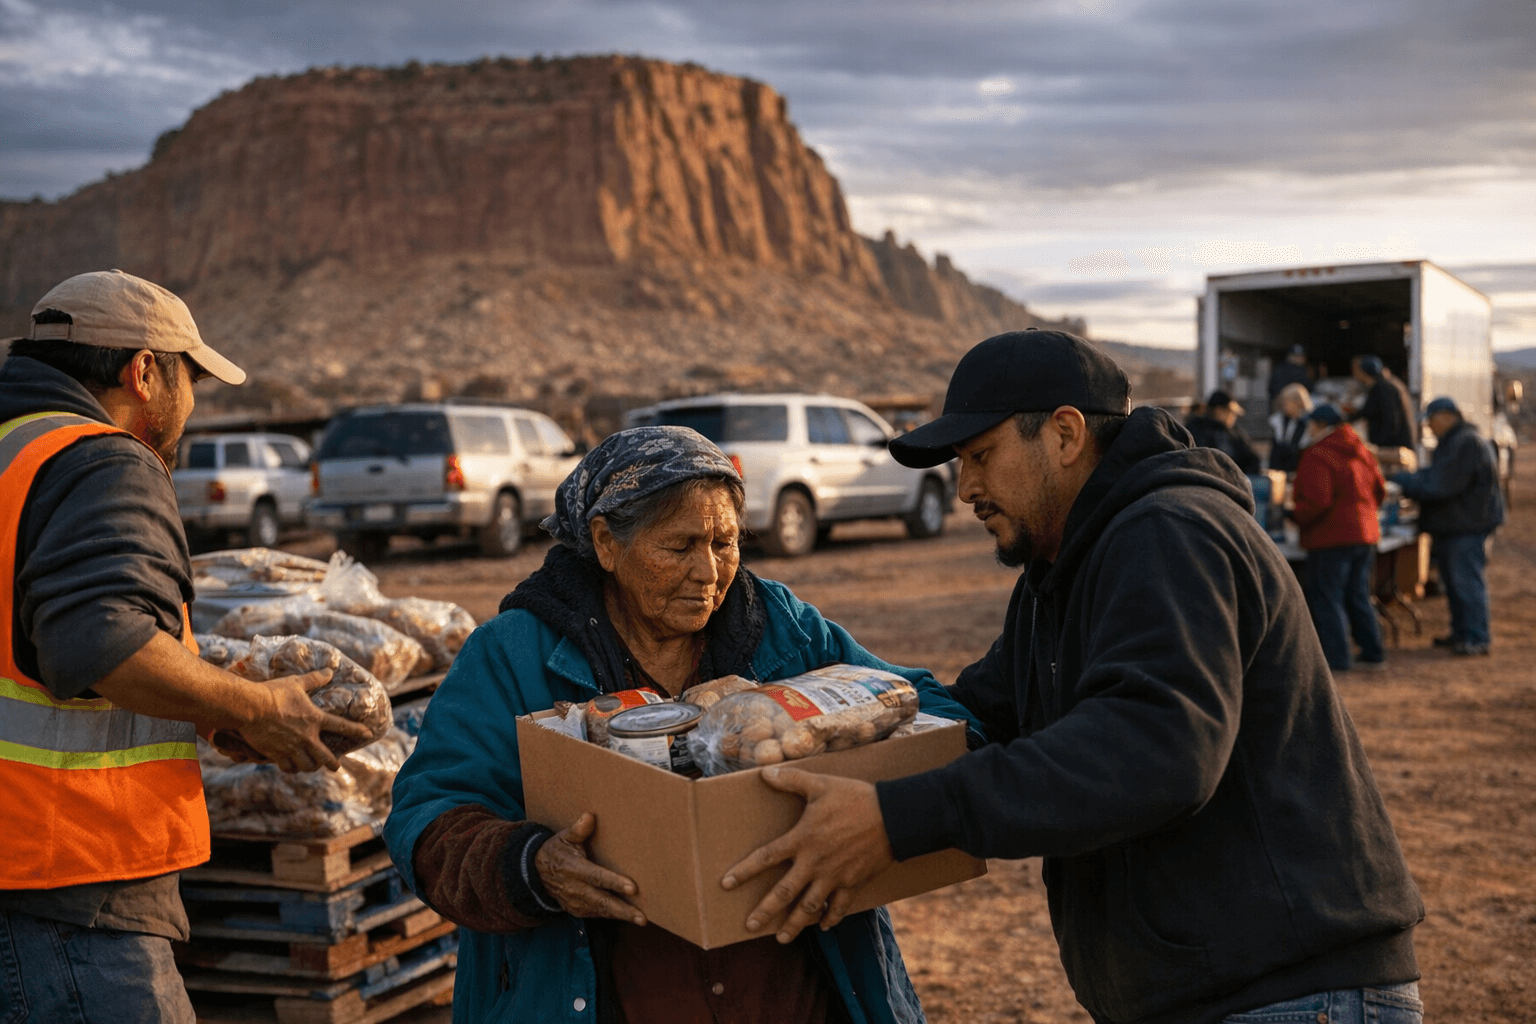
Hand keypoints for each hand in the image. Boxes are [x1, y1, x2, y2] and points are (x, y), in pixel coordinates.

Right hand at [236, 670, 374, 772]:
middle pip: (325, 756)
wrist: (250, 707)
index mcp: (315, 718)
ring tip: (312, 767)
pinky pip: (288, 768)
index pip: (342, 726)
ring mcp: (292, 747)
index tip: (368, 734)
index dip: (357, 730)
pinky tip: (292, 767)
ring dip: (311, 767)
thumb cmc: (273, 693)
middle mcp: (307, 736)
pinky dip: (292, 769)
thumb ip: (314, 679)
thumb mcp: (296, 683)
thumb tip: (329, 671)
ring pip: (307, 765)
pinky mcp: (276, 754)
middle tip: (336, 767)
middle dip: (333, 764)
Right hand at [534, 813, 645, 924]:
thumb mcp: (564, 837)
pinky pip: (596, 914)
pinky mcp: (577, 910)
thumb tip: (589, 816)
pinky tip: (627, 915)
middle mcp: (575, 888)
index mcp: (574, 869)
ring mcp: (575, 902)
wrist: (536, 873)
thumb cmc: (556, 851)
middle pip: (602, 901)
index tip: (632, 888)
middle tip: (642, 917)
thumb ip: (578, 829)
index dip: (614, 882)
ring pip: (601, 910)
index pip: (597, 877)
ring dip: (621, 915)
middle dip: (622, 910)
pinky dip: (611, 916)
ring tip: (640, 919)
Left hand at [721, 767, 892, 943]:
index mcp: (802, 839)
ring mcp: (834, 876)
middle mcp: (814, 863)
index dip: (744, 871)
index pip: (766, 857)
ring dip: (795, 925)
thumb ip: (791, 780)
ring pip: (809, 908)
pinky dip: (830, 919)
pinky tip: (823, 926)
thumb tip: (764, 773)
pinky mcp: (853, 883)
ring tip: (782, 938)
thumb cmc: (855, 798)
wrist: (893, 816)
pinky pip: (838, 907)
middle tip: (749, 926)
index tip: (726, 884)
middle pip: (784, 893)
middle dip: (765, 912)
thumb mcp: (821, 785)